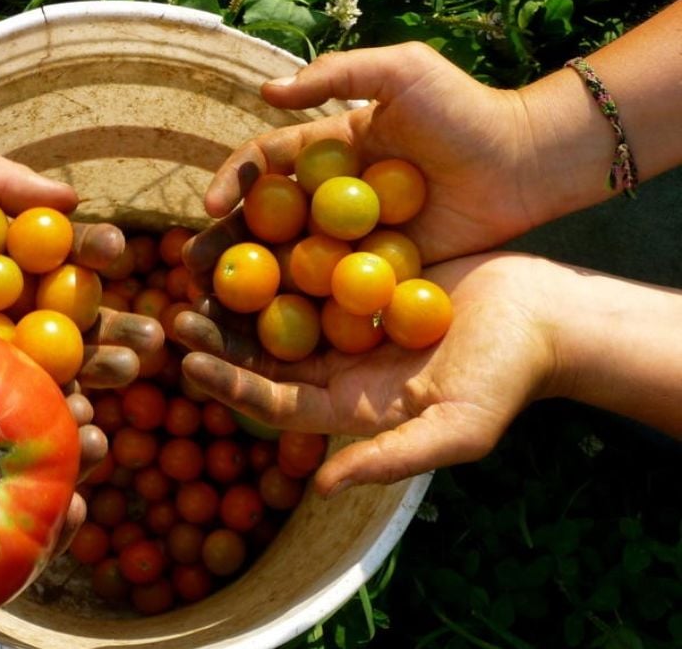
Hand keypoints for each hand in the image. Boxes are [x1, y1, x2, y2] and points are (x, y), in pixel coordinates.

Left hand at [174, 252, 561, 497]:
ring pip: (272, 306)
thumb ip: (391, 459)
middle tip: (173, 311)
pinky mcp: (355, 274)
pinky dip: (272, 250)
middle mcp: (333, 364)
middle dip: (215, 335)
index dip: (227, 384)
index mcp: (345, 405)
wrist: (543, 314)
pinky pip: (304, 262)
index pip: (272, 401)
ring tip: (192, 267)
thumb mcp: (458, 427)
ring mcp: (341, 317)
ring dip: (233, 292)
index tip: (187, 362)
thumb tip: (322, 489)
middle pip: (259, 353)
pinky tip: (240, 227)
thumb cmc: (507, 375)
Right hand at [186, 43, 547, 273]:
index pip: (265, 166)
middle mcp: (331, 198)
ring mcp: (355, 239)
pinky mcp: (381, 272)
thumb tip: (266, 91)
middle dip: (226, 244)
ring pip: (292, 262)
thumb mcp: (403, 72)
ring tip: (218, 308)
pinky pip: (336, 291)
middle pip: (266, 222)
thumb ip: (338, 74)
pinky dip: (306, 309)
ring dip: (253, 285)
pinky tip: (275, 334)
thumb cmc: (466, 109)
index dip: (234, 182)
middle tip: (193, 269)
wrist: (526, 161)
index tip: (212, 207)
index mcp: (327, 150)